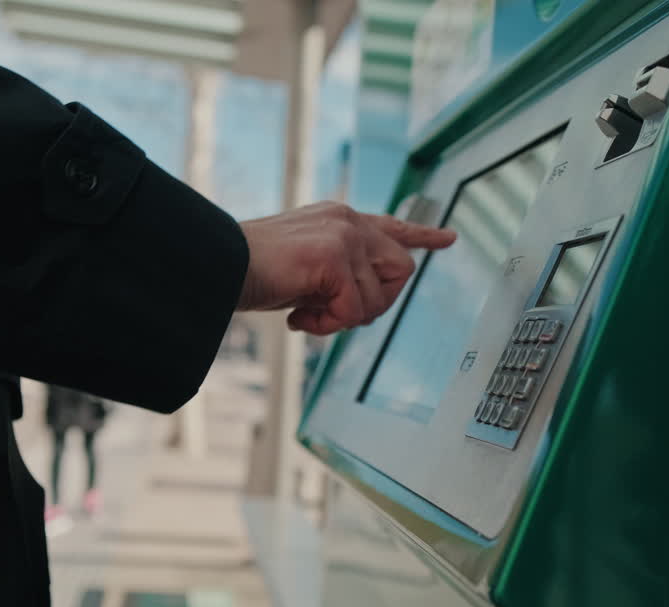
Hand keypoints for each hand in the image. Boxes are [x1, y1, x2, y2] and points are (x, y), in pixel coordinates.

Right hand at [237, 201, 456, 334]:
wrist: (218, 267)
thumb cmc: (252, 273)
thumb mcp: (306, 271)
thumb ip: (339, 276)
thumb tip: (362, 306)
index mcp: (339, 219)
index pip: (392, 227)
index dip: (423, 236)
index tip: (450, 239)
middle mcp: (348, 220)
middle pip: (400, 270)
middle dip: (376, 303)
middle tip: (333, 314)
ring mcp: (344, 235)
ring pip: (378, 297)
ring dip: (343, 319)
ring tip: (306, 314)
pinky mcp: (336, 255)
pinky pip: (355, 310)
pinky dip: (328, 325)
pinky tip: (298, 318)